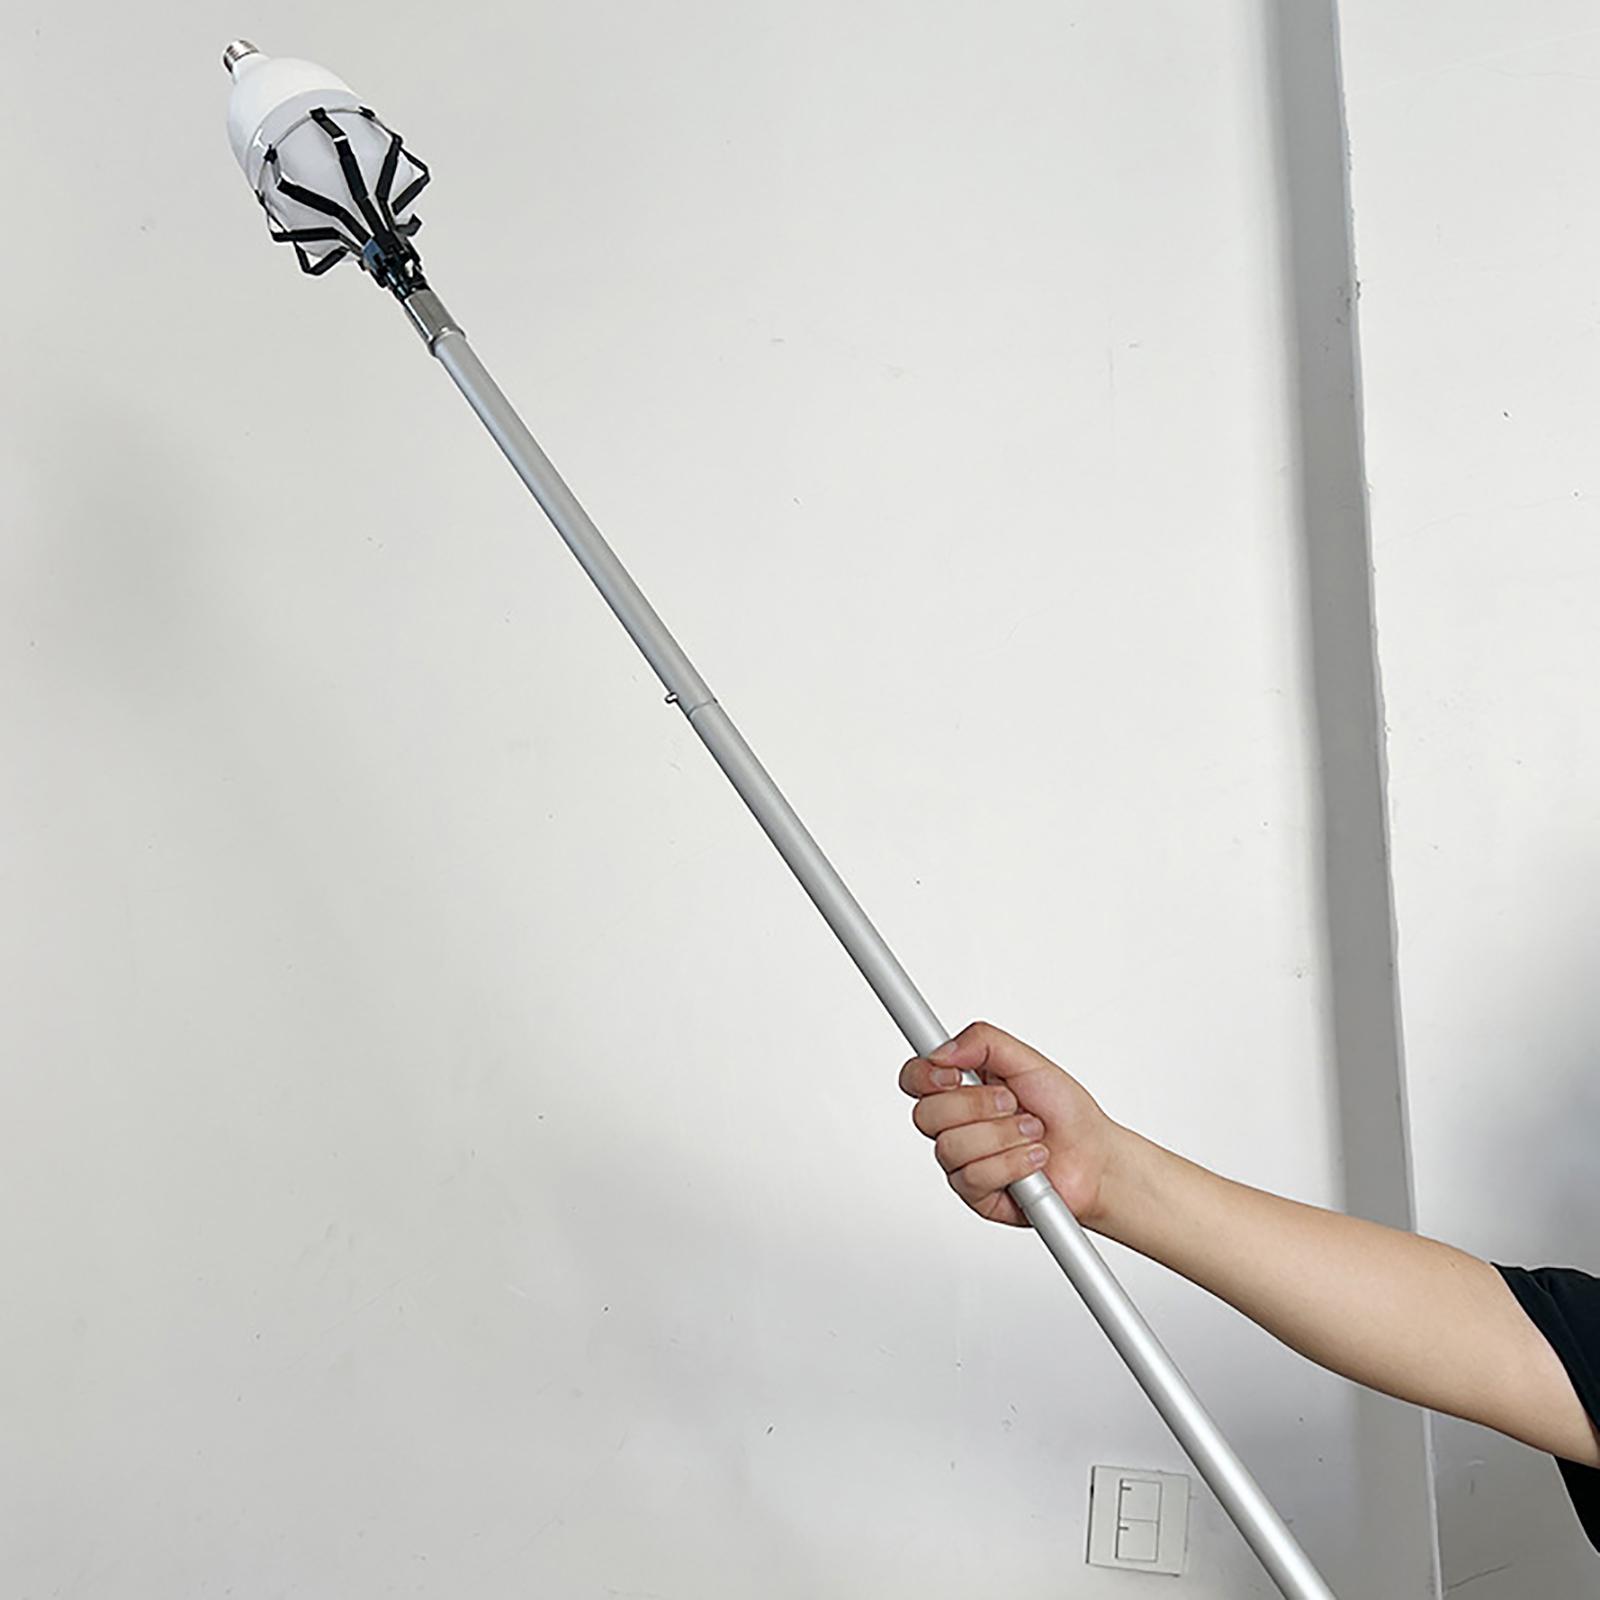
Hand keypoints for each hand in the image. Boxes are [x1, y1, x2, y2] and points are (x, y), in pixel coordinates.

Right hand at [899, 1019, 1126, 1228]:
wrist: (1096, 1158)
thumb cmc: (1065, 1112)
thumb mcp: (1029, 1061)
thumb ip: (984, 1042)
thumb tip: (943, 1050)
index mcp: (961, 1087)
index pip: (914, 1078)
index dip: (923, 1076)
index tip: (952, 1074)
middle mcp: (956, 1124)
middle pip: (925, 1114)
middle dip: (977, 1106)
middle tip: (1012, 1103)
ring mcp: (962, 1160)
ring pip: (951, 1146)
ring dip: (1003, 1136)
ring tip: (1031, 1133)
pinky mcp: (975, 1193)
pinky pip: (973, 1176)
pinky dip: (1012, 1163)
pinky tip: (1032, 1160)